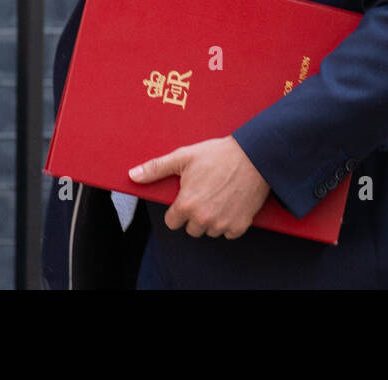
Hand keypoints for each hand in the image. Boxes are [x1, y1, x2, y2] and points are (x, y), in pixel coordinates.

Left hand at [129, 136, 270, 238]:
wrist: (254, 155)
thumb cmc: (218, 154)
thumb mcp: (183, 156)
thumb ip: (156, 168)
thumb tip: (133, 175)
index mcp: (186, 204)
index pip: (172, 222)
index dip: (178, 209)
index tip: (187, 197)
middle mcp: (203, 218)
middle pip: (191, 229)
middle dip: (194, 215)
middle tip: (204, 194)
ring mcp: (222, 224)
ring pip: (209, 231)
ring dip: (211, 220)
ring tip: (218, 196)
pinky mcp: (240, 226)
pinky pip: (228, 233)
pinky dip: (229, 222)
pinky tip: (231, 203)